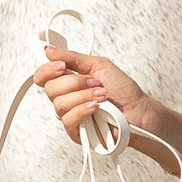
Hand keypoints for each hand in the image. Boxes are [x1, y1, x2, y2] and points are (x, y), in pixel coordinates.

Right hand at [34, 46, 155, 142]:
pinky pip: (68, 120)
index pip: (43, 77)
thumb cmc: (122, 89)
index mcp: (68, 82)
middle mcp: (66, 98)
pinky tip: (96, 107)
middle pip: (50, 89)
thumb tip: (49, 49)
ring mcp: (70, 116)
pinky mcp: (76, 132)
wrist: (138, 110)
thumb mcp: (98, 65)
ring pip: (59, 104)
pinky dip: (82, 110)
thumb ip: (72, 58)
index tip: (62, 66)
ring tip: (102, 95)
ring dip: (83, 95)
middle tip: (95, 82)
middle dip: (74, 82)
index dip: (48, 70)